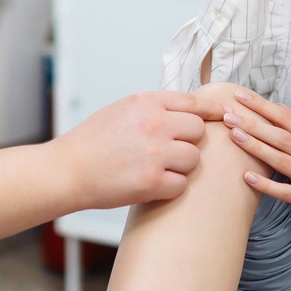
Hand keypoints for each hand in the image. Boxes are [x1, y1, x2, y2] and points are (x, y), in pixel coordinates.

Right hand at [55, 93, 205, 210]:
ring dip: (181, 166)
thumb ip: (153, 108)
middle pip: (198, 131)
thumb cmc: (91, 142)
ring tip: (157, 169)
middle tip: (169, 151)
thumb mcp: (121, 110)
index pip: (193, 102)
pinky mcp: (152, 181)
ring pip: (194, 159)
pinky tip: (151, 185)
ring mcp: (155, 152)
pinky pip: (181, 184)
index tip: (223, 116)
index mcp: (145, 102)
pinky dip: (170, 188)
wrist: (67, 170)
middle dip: (189, 142)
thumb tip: (185, 111)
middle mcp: (154, 123)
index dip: (211, 111)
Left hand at [221, 89, 290, 241]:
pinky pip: (286, 191)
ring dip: (256, 146)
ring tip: (233, 135)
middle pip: (280, 135)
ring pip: (281, 159)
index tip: (240, 95)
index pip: (286, 118)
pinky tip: (247, 178)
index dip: (263, 106)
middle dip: (253, 123)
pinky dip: (266, 185)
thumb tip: (279, 106)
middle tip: (227, 113)